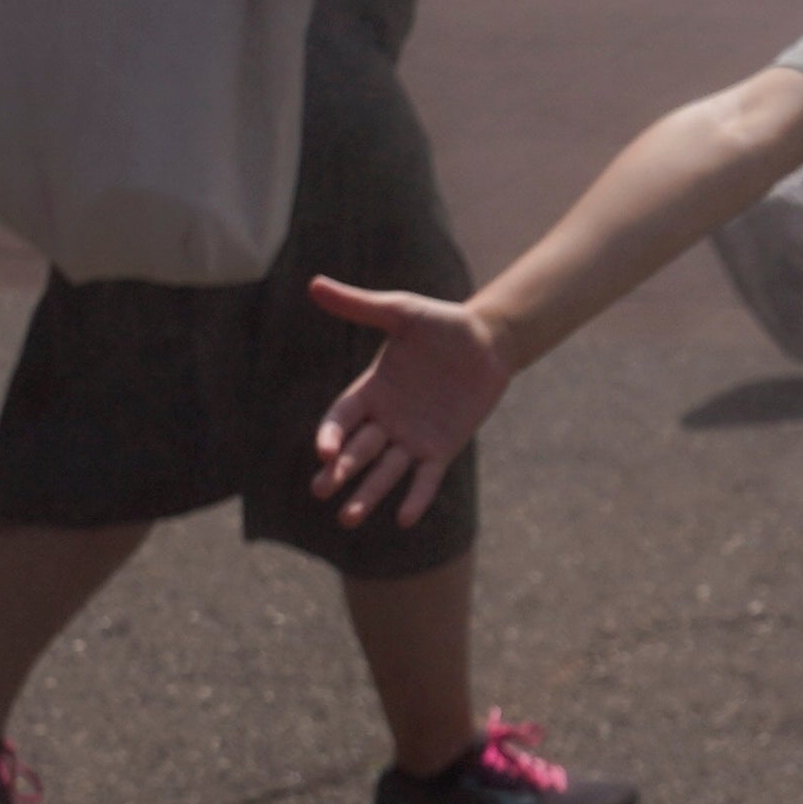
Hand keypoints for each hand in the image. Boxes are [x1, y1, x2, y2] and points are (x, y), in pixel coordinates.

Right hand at [304, 278, 508, 525]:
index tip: (324, 453)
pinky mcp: (442, 448)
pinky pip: (425, 477)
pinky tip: (404, 518)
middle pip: (357, 451)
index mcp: (370, 390)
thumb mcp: (400, 312)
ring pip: (385, 471)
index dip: (330, 436)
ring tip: (349, 518)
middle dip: (340, 472)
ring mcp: (412, 437)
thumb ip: (360, 306)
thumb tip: (313, 284)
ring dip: (368, 493)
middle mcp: (386, 419)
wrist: (489, 340)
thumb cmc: (442, 323)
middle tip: (322, 492)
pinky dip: (416, 497)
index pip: (340, 419)